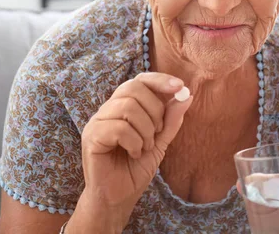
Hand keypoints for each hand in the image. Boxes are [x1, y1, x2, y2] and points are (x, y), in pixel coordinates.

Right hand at [79, 72, 192, 228]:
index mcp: (123, 106)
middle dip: (155, 109)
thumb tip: (187, 96)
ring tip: (145, 147)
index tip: (180, 86)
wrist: (118, 198)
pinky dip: (134, 142)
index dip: (160, 80)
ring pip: (127, 106)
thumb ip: (170, 120)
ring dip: (145, 129)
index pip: (139, 80)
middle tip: (157, 132)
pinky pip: (119, 128)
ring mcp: (97, 121)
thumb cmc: (134, 169)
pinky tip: (134, 154)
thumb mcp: (160, 142)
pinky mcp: (91, 136)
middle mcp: (108, 109)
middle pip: (133, 87)